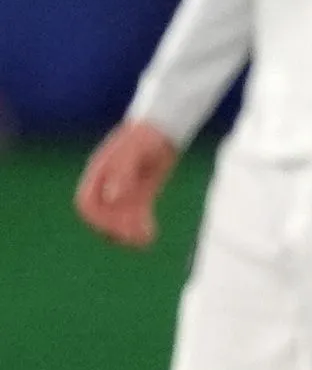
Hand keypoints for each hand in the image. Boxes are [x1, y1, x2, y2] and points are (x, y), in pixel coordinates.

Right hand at [73, 121, 179, 248]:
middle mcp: (108, 184)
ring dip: (128, 232)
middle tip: (133, 237)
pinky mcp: (142, 194)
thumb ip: (122, 172)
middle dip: (114, 228)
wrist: (166, 127)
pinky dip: (142, 227)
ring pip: (119, 218)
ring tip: (144, 241)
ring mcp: (125, 190)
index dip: (97, 217)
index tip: (113, 225)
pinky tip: (151, 236)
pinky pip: (138, 215)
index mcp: (99, 172)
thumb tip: (113, 198)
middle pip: (103, 214)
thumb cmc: (146, 135)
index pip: (87, 202)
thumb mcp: (134, 151)